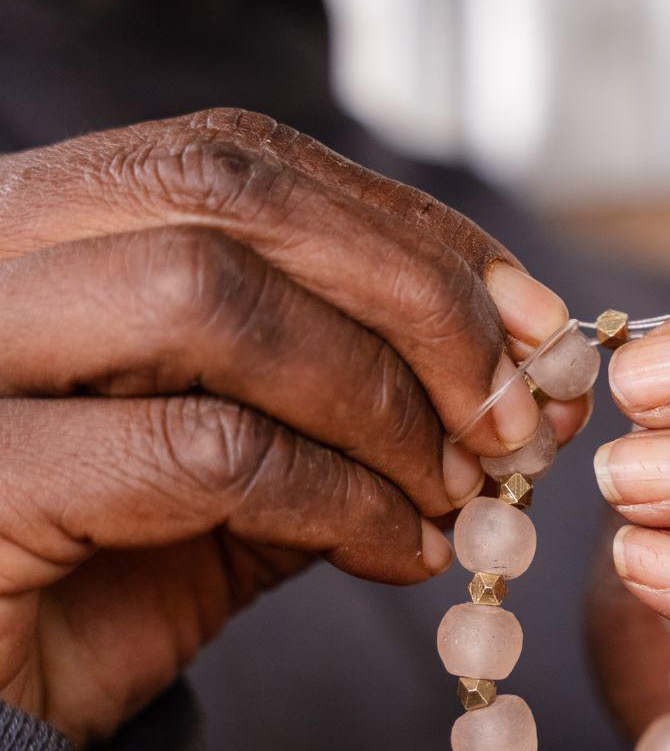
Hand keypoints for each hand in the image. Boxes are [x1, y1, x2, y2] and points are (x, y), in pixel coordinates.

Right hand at [0, 109, 574, 746]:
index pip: (236, 160)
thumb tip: (538, 370)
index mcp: (38, 225)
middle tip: (518, 412)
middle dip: (413, 298)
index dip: (406, 229)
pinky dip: (337, 496)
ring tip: (459, 489)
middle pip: (227, 194)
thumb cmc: (100, 590)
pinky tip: (399, 552)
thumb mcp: (246, 473)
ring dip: (378, 395)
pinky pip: (201, 449)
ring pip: (206, 296)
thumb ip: (357, 399)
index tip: (536, 323)